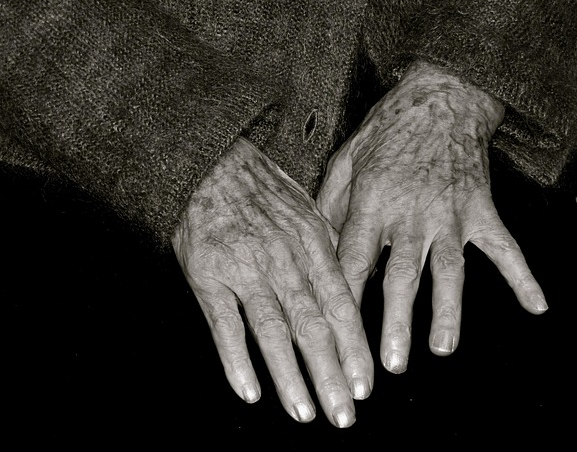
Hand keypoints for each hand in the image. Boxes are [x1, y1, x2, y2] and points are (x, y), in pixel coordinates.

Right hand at [171, 138, 373, 427]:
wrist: (211, 165)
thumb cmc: (264, 191)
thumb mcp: (308, 209)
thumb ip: (331, 249)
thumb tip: (357, 286)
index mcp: (312, 246)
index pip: (341, 306)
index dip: (354, 349)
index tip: (365, 385)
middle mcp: (282, 261)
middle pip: (311, 326)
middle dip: (329, 374)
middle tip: (343, 416)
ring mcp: (243, 270)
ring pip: (271, 331)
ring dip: (289, 376)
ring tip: (304, 413)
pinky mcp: (207, 277)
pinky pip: (223, 326)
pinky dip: (236, 360)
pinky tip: (249, 391)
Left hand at [316, 62, 546, 372]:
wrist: (440, 97)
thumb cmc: (387, 130)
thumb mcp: (346, 159)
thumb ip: (330, 203)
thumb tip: (318, 245)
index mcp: (373, 204)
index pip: (355, 261)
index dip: (345, 301)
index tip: (339, 336)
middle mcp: (411, 214)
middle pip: (402, 277)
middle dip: (396, 323)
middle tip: (391, 364)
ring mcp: (451, 214)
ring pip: (449, 271)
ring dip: (447, 312)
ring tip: (441, 348)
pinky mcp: (481, 209)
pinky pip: (505, 247)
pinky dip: (522, 277)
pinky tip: (536, 307)